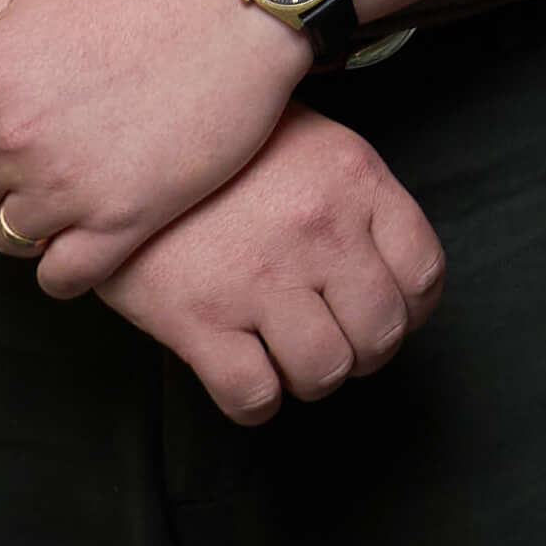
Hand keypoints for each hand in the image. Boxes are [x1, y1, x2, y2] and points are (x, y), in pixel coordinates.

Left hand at [0, 0, 303, 295]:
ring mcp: (67, 185)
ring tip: (74, 180)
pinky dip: (68, 260)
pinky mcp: (123, 219)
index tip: (1, 114)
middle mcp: (13, 138)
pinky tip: (94, 225)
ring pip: (8, 235)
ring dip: (33, 214)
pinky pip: (60, 275)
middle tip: (49, 141)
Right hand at [94, 104, 447, 425]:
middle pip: (382, 332)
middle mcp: (319, 232)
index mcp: (355, 181)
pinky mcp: (197, 319)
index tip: (389, 314)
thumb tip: (385, 266)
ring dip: (313, 378)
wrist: (122, 144)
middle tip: (338, 342)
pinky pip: (254, 395)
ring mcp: (260, 278)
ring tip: (291, 359)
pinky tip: (247, 376)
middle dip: (366, 352)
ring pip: (325, 371)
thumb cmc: (225, 150)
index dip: (412, 309)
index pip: (423, 272)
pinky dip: (258, 402)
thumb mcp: (312, 143)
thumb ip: (355, 200)